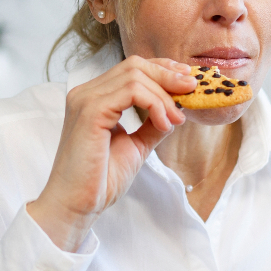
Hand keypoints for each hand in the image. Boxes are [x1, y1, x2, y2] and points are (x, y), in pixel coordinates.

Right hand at [28, 56, 195, 249]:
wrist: (78, 204)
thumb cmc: (100, 180)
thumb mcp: (135, 146)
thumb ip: (151, 126)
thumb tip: (174, 113)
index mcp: (94, 98)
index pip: (132, 68)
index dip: (163, 69)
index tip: (188, 82)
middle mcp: (87, 93)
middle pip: (135, 65)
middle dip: (168, 74)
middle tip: (191, 90)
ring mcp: (86, 99)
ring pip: (135, 75)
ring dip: (164, 95)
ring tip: (177, 119)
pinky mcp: (90, 111)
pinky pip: (131, 91)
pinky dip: (155, 104)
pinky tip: (164, 124)